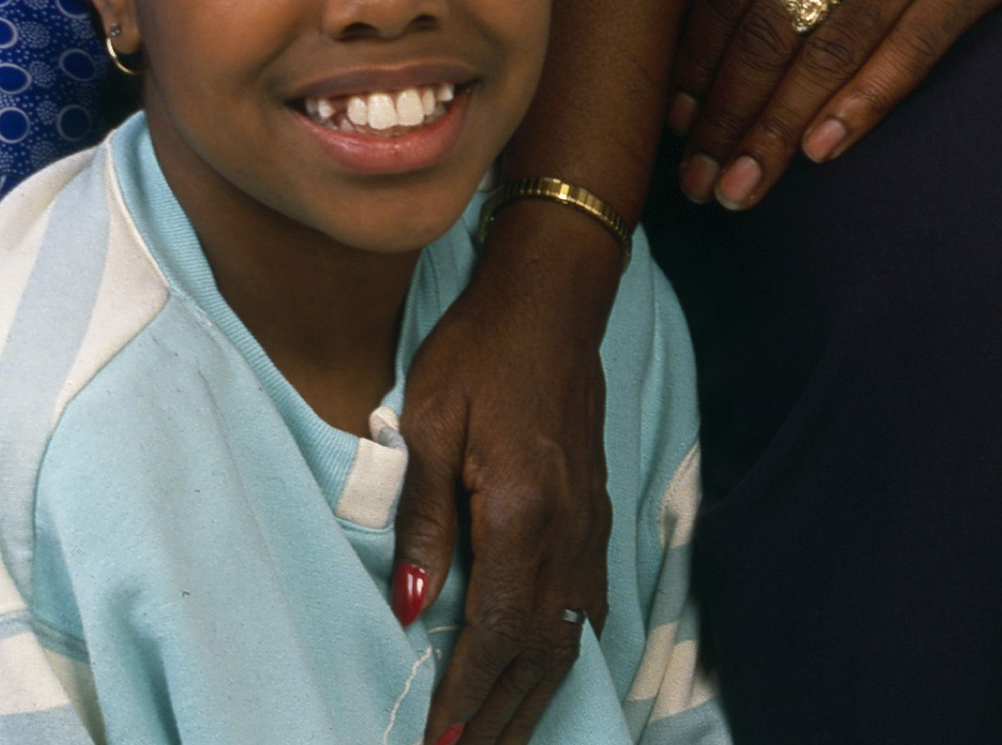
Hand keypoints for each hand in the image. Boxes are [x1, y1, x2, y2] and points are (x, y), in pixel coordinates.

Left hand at [393, 206, 616, 744]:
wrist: (550, 300)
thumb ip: (420, 517)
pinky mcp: (596, 515)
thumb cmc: (477, 350)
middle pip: (538, 653)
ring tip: (497, 737)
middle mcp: (565, 532)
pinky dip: (561, 654)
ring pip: (567, 638)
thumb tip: (406, 605)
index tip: (441, 738)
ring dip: (533, 697)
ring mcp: (589, 526)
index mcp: (519, 511)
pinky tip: (544, 675)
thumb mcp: (428, 419)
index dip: (469, 693)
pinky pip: (584, 607)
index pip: (497, 631)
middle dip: (501, 716)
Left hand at [665, 0, 1001, 211]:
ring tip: (742, 192)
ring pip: (829, 56)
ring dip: (779, 131)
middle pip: (768, 33)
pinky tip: (824, 149)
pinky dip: (865, 103)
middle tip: (695, 185)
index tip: (672, 119)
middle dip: (725, 116)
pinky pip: (910, 54)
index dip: (695, 60)